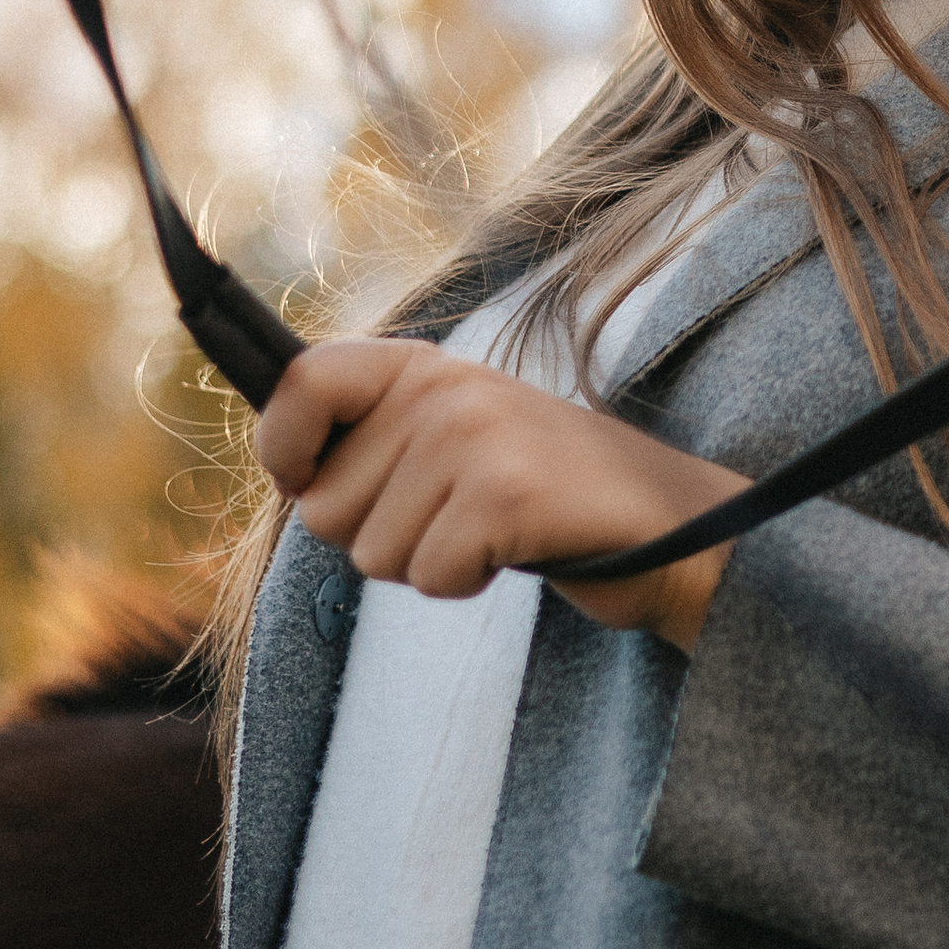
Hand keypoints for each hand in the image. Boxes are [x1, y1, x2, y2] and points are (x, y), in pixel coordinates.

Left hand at [256, 338, 749, 650]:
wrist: (668, 520)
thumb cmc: (542, 493)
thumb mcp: (451, 439)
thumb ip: (373, 441)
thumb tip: (285, 478)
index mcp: (421, 366)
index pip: (301, 382)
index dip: (281, 445)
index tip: (305, 480)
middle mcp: (442, 388)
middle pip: (324, 505)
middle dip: (377, 536)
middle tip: (456, 514)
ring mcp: (474, 436)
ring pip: (372, 553)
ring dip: (429, 563)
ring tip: (492, 528)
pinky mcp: (504, 492)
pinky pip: (428, 575)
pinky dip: (466, 582)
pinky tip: (516, 547)